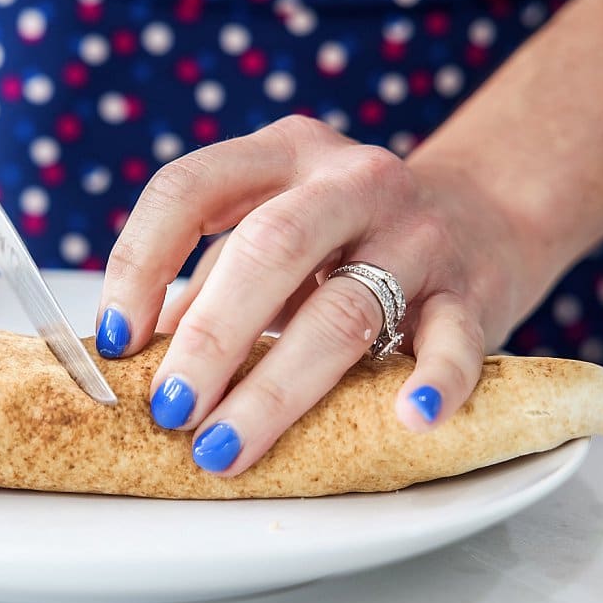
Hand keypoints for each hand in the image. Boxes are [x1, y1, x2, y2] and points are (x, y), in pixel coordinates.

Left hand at [96, 115, 542, 475]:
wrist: (486, 213)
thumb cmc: (351, 236)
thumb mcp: (273, 230)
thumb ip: (211, 279)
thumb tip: (134, 354)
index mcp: (281, 155)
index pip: (189, 188)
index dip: (140, 261)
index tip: (116, 337)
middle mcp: (349, 181)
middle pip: (269, 249)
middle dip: (210, 336)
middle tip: (170, 409)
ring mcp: (417, 232)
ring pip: (344, 309)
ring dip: (275, 388)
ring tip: (225, 446)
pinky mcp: (472, 289)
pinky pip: (454, 337)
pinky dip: (434, 379)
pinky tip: (408, 419)